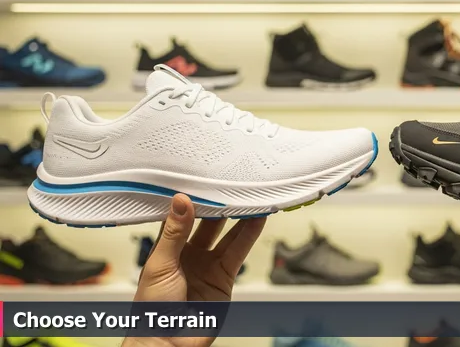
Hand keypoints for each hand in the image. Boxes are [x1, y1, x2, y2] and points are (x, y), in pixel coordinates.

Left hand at [122, 194, 266, 346]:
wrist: (168, 343)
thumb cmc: (152, 309)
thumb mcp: (160, 264)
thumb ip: (174, 233)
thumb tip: (181, 201)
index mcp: (166, 247)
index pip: (181, 215)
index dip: (193, 198)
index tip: (203, 179)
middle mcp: (188, 253)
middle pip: (208, 222)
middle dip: (219, 204)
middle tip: (232, 183)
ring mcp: (208, 264)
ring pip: (227, 234)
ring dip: (239, 217)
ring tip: (251, 196)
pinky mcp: (224, 277)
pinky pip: (239, 251)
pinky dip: (249, 234)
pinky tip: (258, 219)